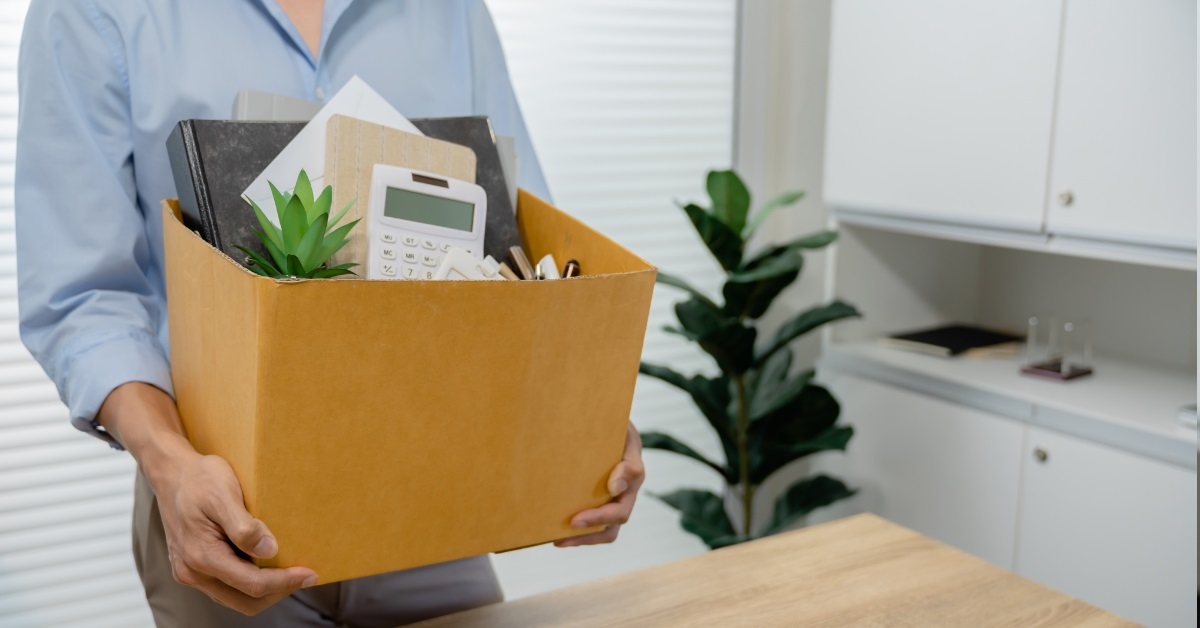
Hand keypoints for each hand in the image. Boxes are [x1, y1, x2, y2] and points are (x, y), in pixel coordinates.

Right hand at [98, 383, 316, 614]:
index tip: (310, 573)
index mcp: (202, 557)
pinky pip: (226, 586)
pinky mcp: (193, 567)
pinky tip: (266, 564)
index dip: (285, 582)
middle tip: (305, 576)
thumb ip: (244, 527)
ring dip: (265, 590)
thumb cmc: (199, 479)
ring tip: (290, 572)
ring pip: (236, 598)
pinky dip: (250, 582)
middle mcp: (193, 572)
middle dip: (279, 592)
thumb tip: (269, 551)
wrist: (171, 473)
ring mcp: (191, 572)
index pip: (253, 585)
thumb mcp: (224, 495)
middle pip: (246, 601)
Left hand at [556, 422, 644, 546]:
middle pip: (620, 516)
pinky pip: (595, 529)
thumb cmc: (613, 431)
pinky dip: (578, 535)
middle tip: (572, 523)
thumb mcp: (620, 431)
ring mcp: (616, 504)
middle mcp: (628, 491)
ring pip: (608, 530)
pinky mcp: (602, 509)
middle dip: (596, 523)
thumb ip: (621, 451)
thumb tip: (614, 487)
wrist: (611, 436)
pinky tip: (557, 535)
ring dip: (585, 538)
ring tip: (560, 540)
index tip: (605, 490)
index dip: (620, 481)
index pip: (631, 476)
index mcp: (633, 470)